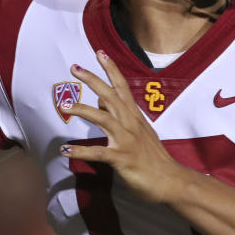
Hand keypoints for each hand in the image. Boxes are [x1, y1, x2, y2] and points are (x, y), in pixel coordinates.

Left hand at [60, 50, 183, 203]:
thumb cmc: (153, 157)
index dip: (111, 69)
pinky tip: (65, 150)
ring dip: (83, 110)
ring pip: (104, 119)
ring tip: (64, 106)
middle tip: (74, 67)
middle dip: (92, 80)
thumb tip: (101, 99)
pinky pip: (99, 153)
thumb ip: (121, 115)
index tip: (100, 52)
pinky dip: (81, 151)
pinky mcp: (123, 159)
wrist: (171, 181)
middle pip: (111, 96)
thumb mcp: (139, 131)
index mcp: (134, 116)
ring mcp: (127, 141)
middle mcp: (131, 124)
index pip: (122, 87)